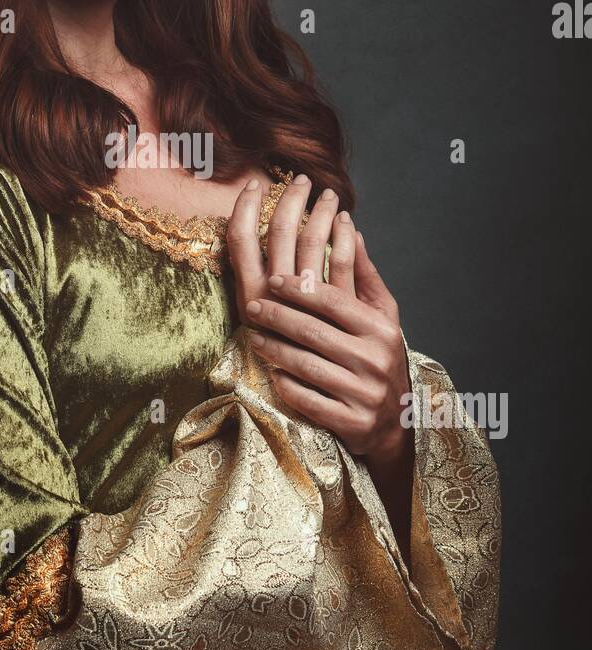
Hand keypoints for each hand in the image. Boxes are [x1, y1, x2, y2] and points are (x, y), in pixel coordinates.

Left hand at [226, 174, 411, 466]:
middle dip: (278, 316)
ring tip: (254, 337)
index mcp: (380, 329)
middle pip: (313, 331)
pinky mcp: (352, 422)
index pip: (332, 301)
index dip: (300, 288)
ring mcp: (364, 393)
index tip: (272, 280)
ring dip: (274, 350)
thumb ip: (363, 273)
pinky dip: (287, 386)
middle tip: (252, 307)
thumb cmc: (381, 355)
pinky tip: (272, 374)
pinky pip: (308, 400)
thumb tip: (349, 227)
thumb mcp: (382, 314)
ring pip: (306, 365)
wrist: (397, 420)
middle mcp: (375, 359)